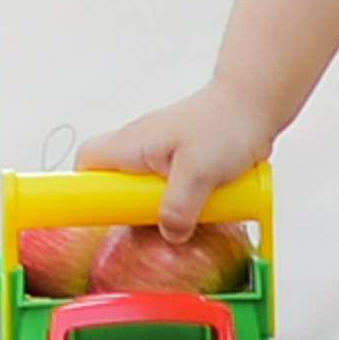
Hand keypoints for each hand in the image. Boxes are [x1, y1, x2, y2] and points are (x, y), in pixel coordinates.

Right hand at [78, 86, 272, 242]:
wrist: (254, 105)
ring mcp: (158, 155)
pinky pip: (166, 191)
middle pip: (113, 185)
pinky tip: (199, 211)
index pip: (86, 163)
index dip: (84, 191)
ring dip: (159, 209)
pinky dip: (179, 204)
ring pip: (142, 191)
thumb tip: (168, 233)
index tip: (96, 217)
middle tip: (149, 225)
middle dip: (129, 210)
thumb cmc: (224, 124)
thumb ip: (179, 206)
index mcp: (131, 144)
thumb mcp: (199, 171)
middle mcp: (139, 148)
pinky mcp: (179, 164)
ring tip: (183, 218)